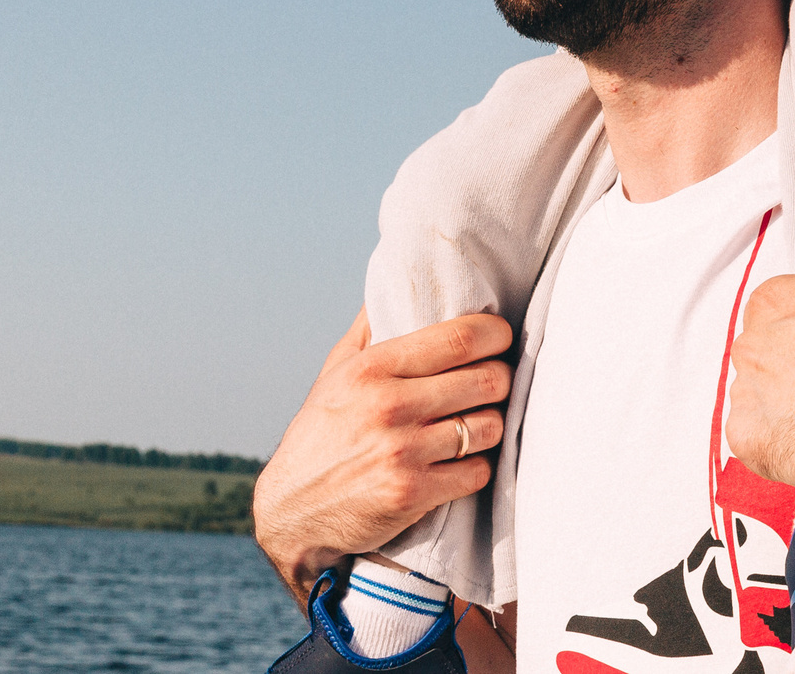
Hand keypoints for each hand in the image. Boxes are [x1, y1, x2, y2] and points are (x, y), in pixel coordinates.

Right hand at [253, 308, 513, 593]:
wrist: (293, 509)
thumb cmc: (320, 433)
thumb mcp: (334, 372)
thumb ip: (368, 328)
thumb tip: (393, 283)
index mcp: (373, 368)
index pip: (459, 338)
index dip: (495, 334)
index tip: (500, 337)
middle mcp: (390, 406)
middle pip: (486, 380)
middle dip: (502, 379)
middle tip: (496, 382)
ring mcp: (403, 452)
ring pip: (489, 427)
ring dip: (491, 425)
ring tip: (478, 422)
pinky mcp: (413, 494)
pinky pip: (477, 473)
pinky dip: (477, 467)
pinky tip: (462, 461)